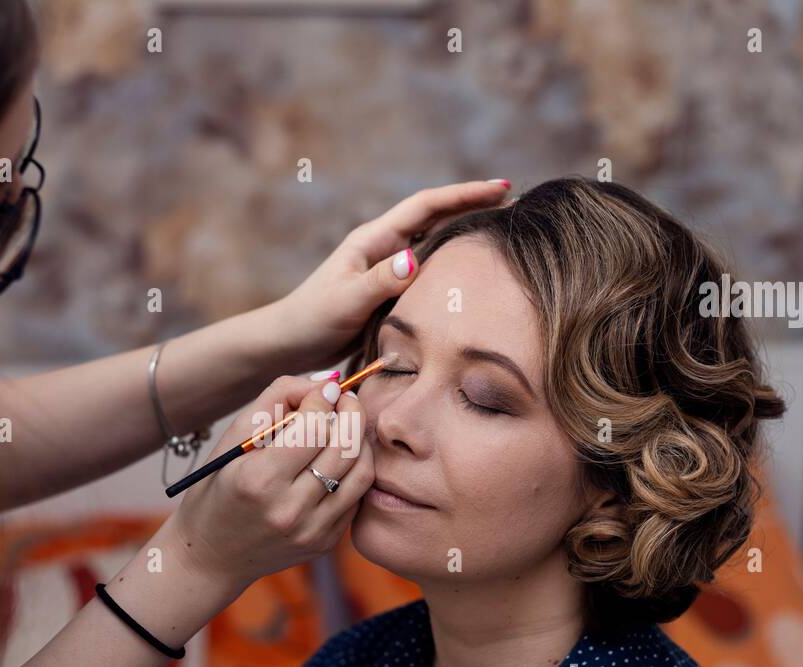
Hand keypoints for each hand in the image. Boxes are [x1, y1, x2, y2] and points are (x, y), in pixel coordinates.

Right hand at [168, 373, 372, 593]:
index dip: (325, 398)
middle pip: (344, 447)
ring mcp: (311, 531)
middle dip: (352, 412)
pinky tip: (340, 458)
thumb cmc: (218, 489)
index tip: (326, 388)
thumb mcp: (232, 439)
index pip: (313, 426)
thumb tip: (324, 382)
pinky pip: (357, 497)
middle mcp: (289, 509)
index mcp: (259, 480)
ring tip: (347, 426)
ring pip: (361, 472)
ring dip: (360, 440)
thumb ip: (276, 400)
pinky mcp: (325, 543)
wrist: (211, 555)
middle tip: (346, 400)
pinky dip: (355, 470)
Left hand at [274, 179, 511, 369]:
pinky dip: (452, 262)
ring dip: (465, 231)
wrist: (287, 342)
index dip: (464, 194)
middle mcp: (383, 246)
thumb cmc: (311, 321)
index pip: (427, 206)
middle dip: (473, 205)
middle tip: (515, 202)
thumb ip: (380, 282)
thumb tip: (415, 259)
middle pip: (436, 216)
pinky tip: (471, 271)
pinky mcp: (388, 289)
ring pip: (434, 241)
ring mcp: (386, 267)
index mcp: (374, 239)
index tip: (501, 188)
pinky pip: (428, 269)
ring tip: (503, 229)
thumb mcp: (346, 302)